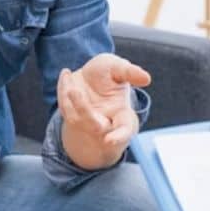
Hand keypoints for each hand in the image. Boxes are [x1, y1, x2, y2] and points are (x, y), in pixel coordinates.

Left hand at [57, 53, 151, 169]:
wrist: (89, 76)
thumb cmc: (108, 74)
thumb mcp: (119, 68)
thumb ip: (130, 73)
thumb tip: (146, 78)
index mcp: (122, 115)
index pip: (124, 130)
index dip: (119, 137)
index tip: (109, 142)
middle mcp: (104, 122)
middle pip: (94, 125)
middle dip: (83, 110)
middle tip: (74, 91)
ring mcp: (85, 121)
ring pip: (75, 117)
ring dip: (69, 97)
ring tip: (69, 76)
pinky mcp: (70, 115)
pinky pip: (64, 107)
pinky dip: (62, 90)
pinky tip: (66, 74)